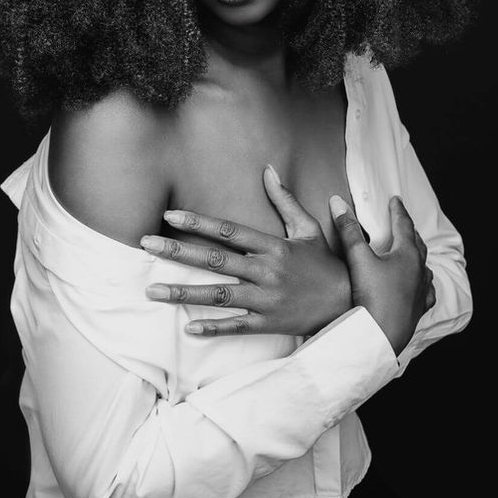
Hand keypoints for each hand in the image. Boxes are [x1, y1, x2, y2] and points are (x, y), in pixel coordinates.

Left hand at [141, 165, 351, 336]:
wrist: (351, 305)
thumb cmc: (326, 264)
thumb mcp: (308, 228)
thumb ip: (285, 200)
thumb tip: (269, 169)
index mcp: (273, 246)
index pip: (229, 231)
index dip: (199, 222)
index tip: (171, 216)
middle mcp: (266, 271)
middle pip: (215, 260)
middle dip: (178, 252)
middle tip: (146, 245)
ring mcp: (266, 300)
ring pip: (218, 295)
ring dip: (183, 293)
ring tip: (151, 291)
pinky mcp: (269, 324)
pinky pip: (236, 327)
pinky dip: (213, 328)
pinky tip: (188, 328)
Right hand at [330, 195, 435, 356]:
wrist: (380, 336)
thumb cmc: (371, 296)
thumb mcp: (357, 258)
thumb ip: (348, 229)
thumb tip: (338, 202)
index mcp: (407, 255)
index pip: (404, 225)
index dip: (398, 210)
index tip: (395, 200)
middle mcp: (418, 271)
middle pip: (417, 243)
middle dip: (409, 229)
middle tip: (402, 220)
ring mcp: (421, 291)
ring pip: (424, 267)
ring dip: (418, 254)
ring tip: (413, 249)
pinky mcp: (418, 309)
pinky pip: (426, 291)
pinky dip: (423, 283)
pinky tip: (420, 285)